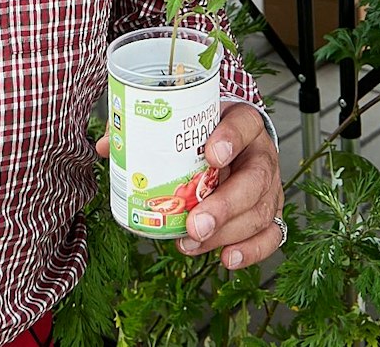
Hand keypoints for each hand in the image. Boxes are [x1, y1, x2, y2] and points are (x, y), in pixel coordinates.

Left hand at [96, 102, 284, 269]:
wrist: (235, 143)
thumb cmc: (206, 132)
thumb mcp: (185, 121)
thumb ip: (148, 129)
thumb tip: (108, 146)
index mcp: (243, 122)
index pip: (244, 124)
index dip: (231, 139)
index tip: (211, 154)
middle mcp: (261, 154)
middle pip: (256, 178)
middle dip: (225, 205)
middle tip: (196, 223)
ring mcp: (269, 186)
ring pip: (260, 211)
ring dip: (226, 233)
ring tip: (192, 243)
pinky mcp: (269, 213)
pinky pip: (270, 235)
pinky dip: (251, 250)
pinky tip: (226, 258)